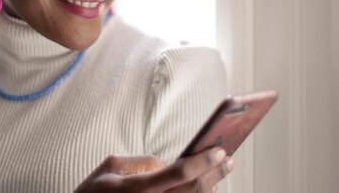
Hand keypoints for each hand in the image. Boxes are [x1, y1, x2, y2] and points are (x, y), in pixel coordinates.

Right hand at [73, 148, 232, 192]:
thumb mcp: (111, 166)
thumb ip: (143, 162)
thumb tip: (168, 166)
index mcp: (137, 189)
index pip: (179, 173)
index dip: (202, 161)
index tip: (219, 149)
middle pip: (193, 191)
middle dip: (214, 173)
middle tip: (228, 159)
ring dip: (210, 187)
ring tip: (219, 171)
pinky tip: (203, 188)